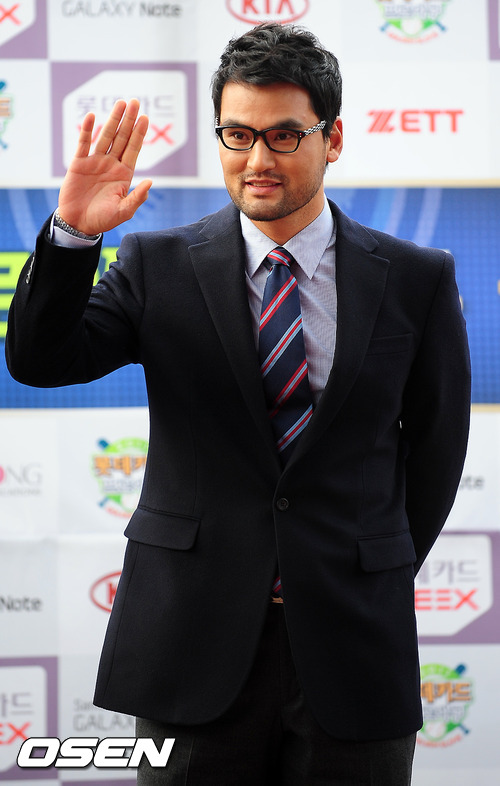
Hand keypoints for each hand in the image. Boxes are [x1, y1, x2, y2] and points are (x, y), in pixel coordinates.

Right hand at [58, 99, 152, 234]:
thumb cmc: (102, 220)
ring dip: (113, 120)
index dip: (139, 134)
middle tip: (135, 101)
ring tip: (120, 103)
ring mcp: (95, 162)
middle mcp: (111, 164)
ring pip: (105, 136)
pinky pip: (83, 143)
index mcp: (124, 175)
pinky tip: (92, 116)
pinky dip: (87, 130)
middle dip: (128, 120)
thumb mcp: (123, 212)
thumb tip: (150, 182)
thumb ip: (137, 198)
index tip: (145, 118)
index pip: (133, 149)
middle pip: (122, 138)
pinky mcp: (79, 163)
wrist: (79, 224)